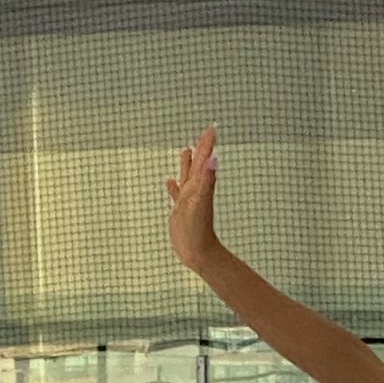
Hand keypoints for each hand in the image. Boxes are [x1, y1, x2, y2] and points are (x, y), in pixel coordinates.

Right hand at [167, 126, 220, 272]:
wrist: (198, 253)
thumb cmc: (198, 230)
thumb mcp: (200, 202)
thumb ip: (206, 180)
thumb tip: (213, 159)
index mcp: (201, 186)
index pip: (205, 160)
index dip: (207, 144)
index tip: (212, 129)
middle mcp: (196, 191)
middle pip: (198, 165)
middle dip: (201, 149)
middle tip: (206, 134)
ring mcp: (188, 200)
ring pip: (188, 177)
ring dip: (187, 164)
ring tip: (186, 150)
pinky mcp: (180, 211)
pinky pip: (177, 194)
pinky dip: (174, 186)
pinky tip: (170, 181)